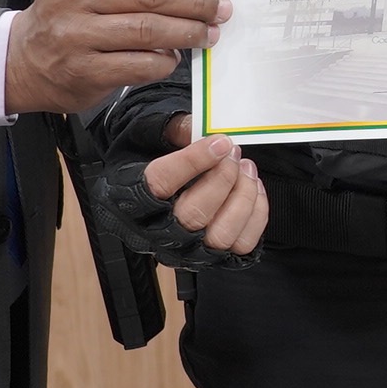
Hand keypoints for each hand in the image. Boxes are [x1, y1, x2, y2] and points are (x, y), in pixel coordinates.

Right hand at [6, 0, 229, 112]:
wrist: (23, 60)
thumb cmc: (71, 13)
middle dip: (195, 1)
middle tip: (220, 8)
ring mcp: (75, 34)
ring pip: (149, 30)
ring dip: (188, 32)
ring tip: (209, 33)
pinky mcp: (83, 71)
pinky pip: (140, 65)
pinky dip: (165, 61)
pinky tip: (173, 58)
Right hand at [140, 113, 268, 255]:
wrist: (156, 189)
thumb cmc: (151, 162)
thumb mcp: (149, 136)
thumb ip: (174, 129)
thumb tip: (204, 131)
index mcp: (130, 199)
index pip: (159, 184)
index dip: (193, 161)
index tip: (220, 142)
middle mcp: (157, 233)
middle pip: (192, 215)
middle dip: (222, 178)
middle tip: (233, 153)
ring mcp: (188, 250)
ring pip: (220, 235)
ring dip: (242, 197)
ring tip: (246, 168)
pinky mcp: (216, 258)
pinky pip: (243, 243)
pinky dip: (257, 214)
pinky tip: (254, 187)